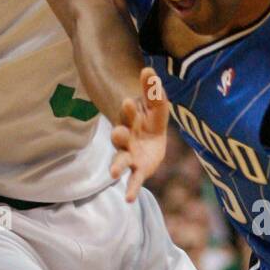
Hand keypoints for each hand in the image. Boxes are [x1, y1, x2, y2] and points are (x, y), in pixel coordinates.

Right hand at [110, 68, 169, 201]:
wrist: (149, 137)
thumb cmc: (151, 118)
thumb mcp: (156, 104)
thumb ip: (152, 89)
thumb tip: (149, 70)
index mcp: (130, 120)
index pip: (128, 113)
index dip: (129, 108)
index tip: (130, 101)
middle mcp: (126, 138)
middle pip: (120, 136)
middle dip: (119, 134)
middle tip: (118, 133)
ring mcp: (130, 155)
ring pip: (121, 160)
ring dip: (117, 166)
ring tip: (113, 174)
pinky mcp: (138, 169)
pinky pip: (134, 180)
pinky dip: (131, 189)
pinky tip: (128, 199)